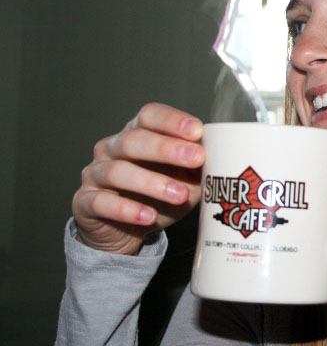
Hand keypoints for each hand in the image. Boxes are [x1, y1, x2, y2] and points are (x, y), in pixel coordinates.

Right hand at [72, 103, 204, 254]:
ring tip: (179, 195)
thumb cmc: (157, 197)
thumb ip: (198, 166)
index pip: (150, 116)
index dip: (172, 120)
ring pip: (118, 171)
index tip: (197, 130)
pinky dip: (126, 210)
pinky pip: (102, 202)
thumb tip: (223, 155)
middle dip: (167, 148)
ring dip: (152, 182)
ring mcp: (95, 174)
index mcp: (137, 133)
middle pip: (134, 140)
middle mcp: (112, 148)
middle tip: (196, 158)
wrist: (124, 230)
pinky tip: (148, 216)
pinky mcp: (85, 202)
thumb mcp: (184, 179)